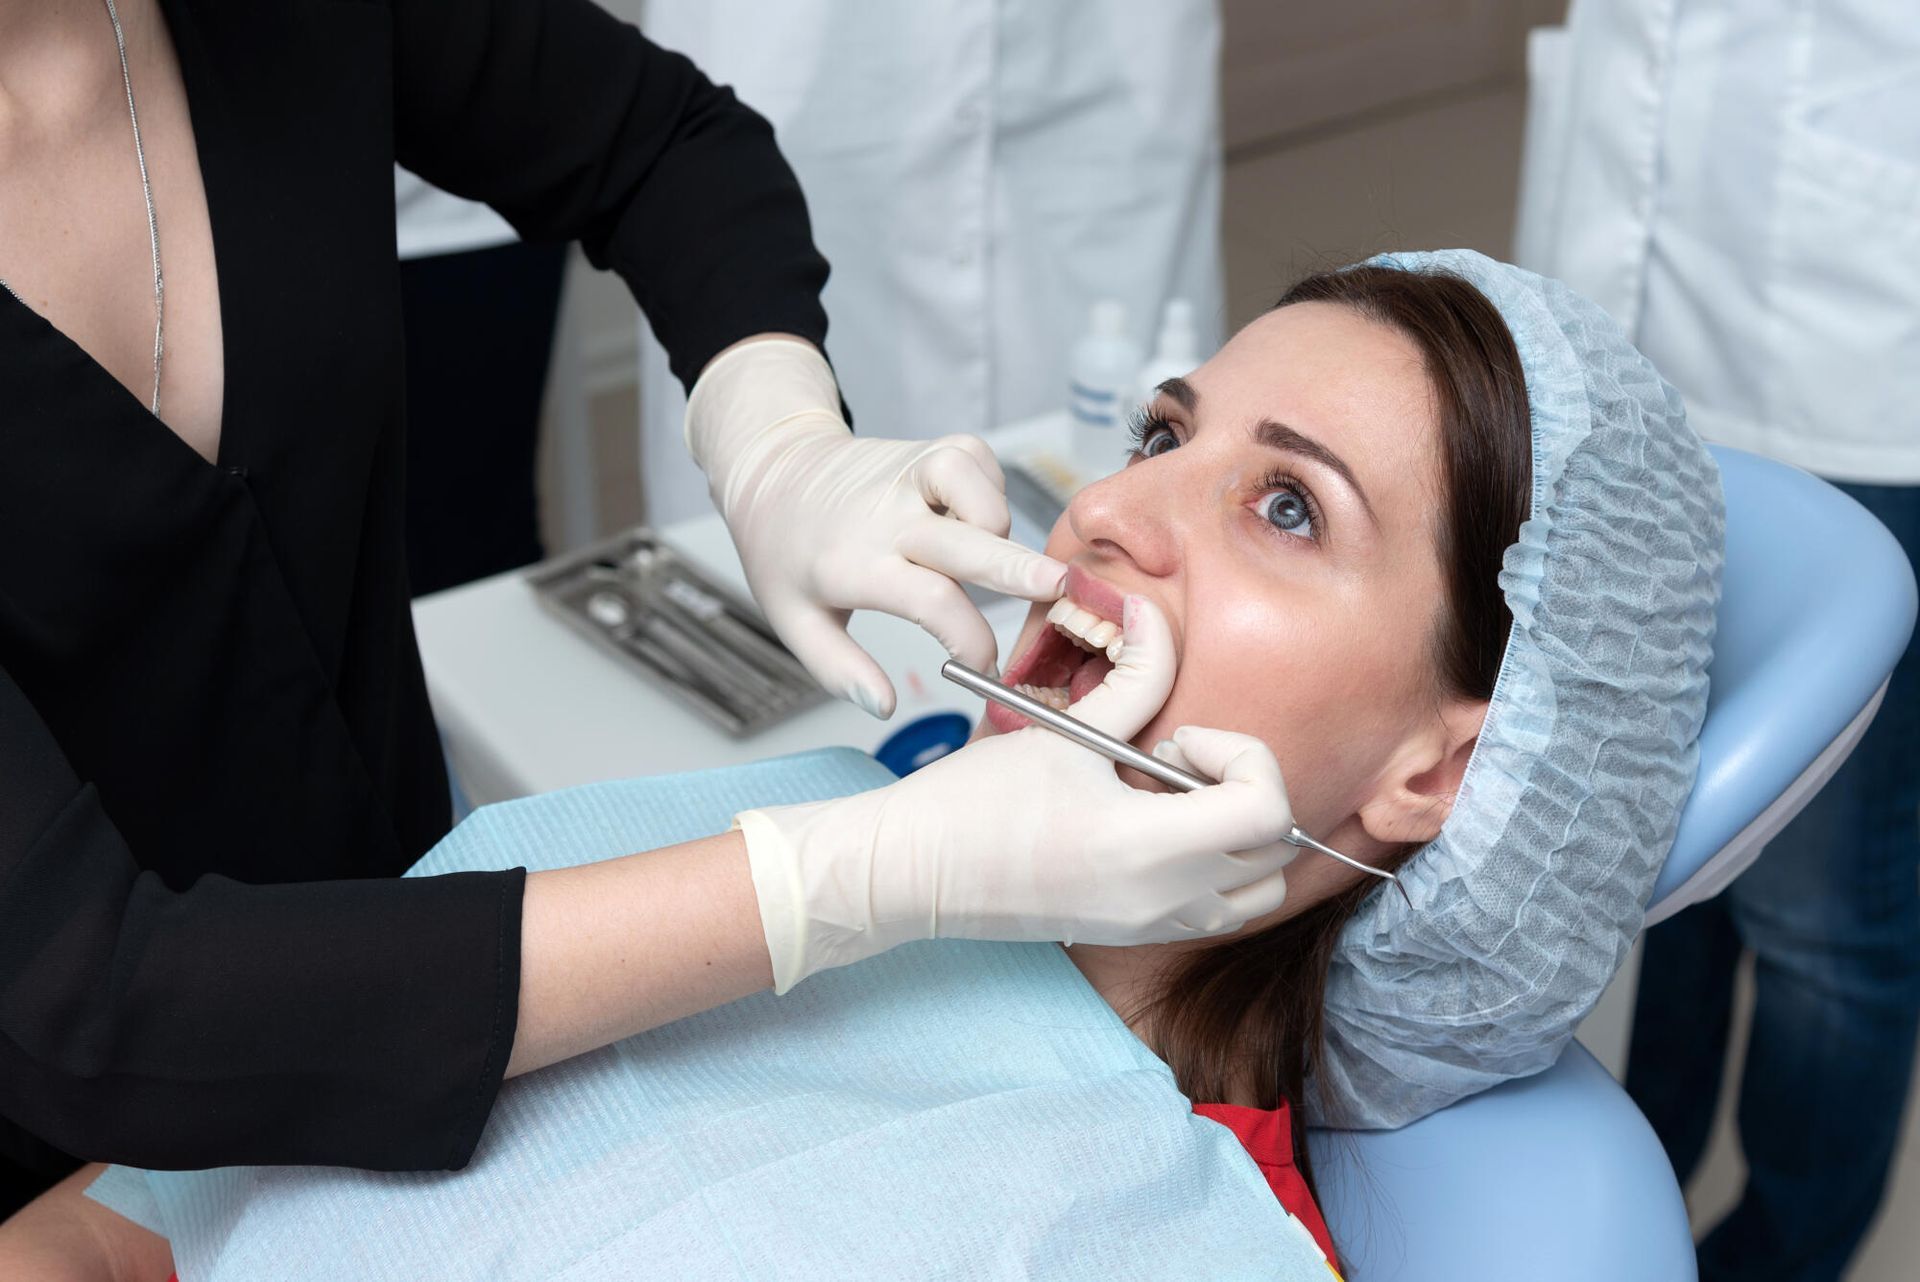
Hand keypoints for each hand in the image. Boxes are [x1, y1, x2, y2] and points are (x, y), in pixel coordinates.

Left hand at [686, 337, 1065, 717]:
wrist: (775, 471)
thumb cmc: (789, 554)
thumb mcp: (794, 622)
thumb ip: (838, 670)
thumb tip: (884, 705)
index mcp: (854, 564)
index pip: (929, 600)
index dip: (969, 639)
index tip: (984, 669)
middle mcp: (888, 516)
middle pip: (965, 539)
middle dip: (1016, 567)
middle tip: (1058, 588)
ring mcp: (912, 474)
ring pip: (976, 486)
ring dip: (997, 524)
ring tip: (987, 552)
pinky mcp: (931, 448)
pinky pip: (980, 462)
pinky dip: (991, 489)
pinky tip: (973, 518)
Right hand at [737, 596, 1298, 991]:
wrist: (915, 873)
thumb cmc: (970, 807)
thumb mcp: (1063, 731)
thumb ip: (1132, 675)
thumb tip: (1155, 615)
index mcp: (1145, 848)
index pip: (1267, 809)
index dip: (1242, 757)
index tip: (1180, 741)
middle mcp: (1162, 901)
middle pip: (1279, 849)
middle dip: (1244, 788)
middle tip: (1174, 764)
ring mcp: (1153, 927)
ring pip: (1260, 889)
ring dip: (1239, 835)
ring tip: (1170, 803)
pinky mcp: (1138, 937)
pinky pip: (1221, 909)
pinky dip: (1216, 867)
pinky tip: (1154, 830)